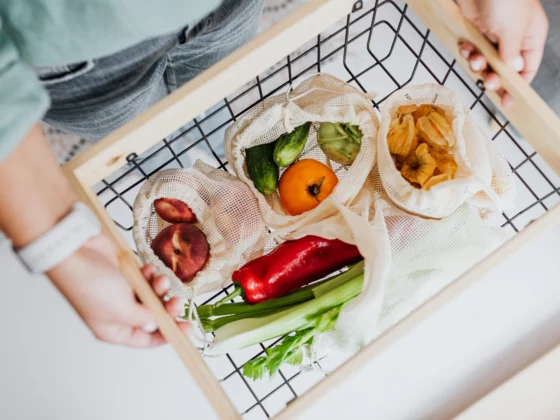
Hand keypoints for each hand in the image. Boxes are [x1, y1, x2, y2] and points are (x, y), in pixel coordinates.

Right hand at [48, 234, 189, 347]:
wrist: (76, 251)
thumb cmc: (92, 285)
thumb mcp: (123, 310)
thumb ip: (145, 318)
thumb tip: (158, 323)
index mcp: (113, 330)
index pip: (146, 340)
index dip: (167, 335)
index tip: (187, 329)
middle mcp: (118, 313)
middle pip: (153, 316)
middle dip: (167, 308)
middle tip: (177, 301)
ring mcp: (121, 292)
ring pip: (152, 295)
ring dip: (160, 288)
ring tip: (161, 280)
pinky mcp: (125, 274)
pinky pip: (146, 278)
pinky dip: (151, 275)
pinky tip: (149, 269)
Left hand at [457, 0, 548, 107]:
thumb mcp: (512, 30)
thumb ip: (511, 55)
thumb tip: (513, 72)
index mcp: (531, 36)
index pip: (527, 68)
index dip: (517, 85)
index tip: (506, 101)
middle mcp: (514, 36)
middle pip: (504, 68)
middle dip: (493, 76)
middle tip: (486, 81)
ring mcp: (494, 33)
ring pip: (486, 60)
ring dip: (478, 64)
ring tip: (474, 60)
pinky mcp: (476, 30)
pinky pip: (472, 49)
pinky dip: (468, 52)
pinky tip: (466, 48)